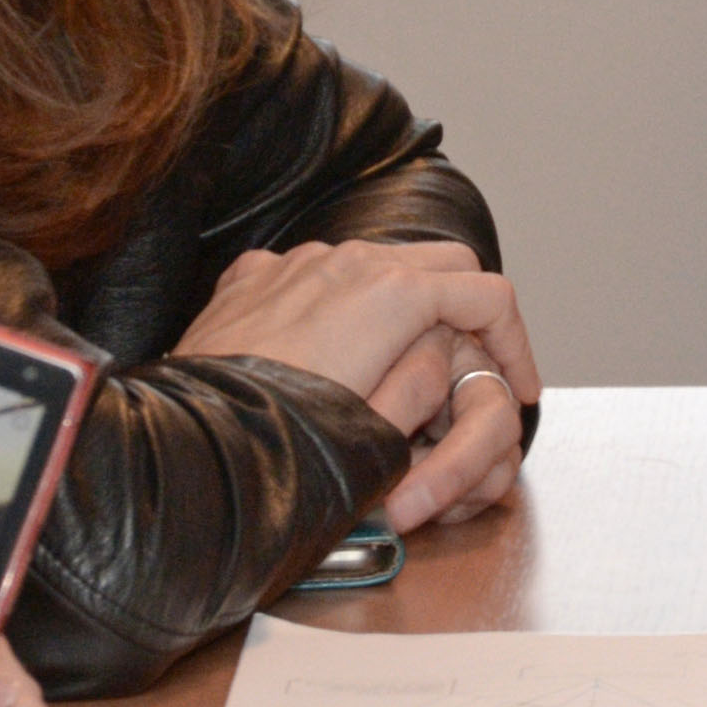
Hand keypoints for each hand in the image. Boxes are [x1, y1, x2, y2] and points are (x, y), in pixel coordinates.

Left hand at [180, 240, 536, 530]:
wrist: (184, 445)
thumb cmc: (280, 444)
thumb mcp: (387, 425)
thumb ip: (433, 379)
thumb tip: (449, 371)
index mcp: (393, 293)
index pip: (490, 296)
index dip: (518, 345)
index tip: (521, 388)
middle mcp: (348, 261)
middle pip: (443, 263)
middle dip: (472, 311)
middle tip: (481, 364)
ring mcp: (295, 264)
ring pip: (378, 263)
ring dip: (407, 306)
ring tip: (408, 361)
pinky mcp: (251, 280)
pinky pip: (314, 276)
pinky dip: (341, 304)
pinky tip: (329, 354)